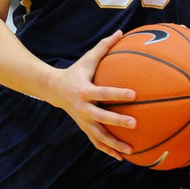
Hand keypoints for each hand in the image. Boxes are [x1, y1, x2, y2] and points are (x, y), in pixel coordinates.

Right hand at [48, 31, 136, 159]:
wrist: (54, 89)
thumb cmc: (77, 71)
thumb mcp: (88, 58)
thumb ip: (105, 46)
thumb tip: (121, 32)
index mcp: (84, 91)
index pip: (103, 92)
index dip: (117, 93)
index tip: (133, 93)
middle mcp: (83, 109)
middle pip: (101, 117)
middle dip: (117, 121)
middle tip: (135, 123)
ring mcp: (83, 121)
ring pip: (99, 136)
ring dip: (114, 144)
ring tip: (131, 150)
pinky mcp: (84, 128)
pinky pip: (97, 142)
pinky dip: (108, 150)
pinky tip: (122, 156)